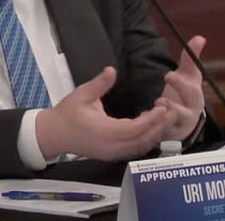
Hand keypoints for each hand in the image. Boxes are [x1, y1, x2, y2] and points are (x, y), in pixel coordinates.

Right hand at [35, 66, 172, 160]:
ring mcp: (112, 153)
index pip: (136, 128)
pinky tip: (149, 126)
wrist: (53, 134)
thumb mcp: (81, 94)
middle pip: (143, 140)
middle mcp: (112, 146)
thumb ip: (99, 84)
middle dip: (159, 126)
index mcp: (106, 132)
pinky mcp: (111, 155)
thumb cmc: (67, 113)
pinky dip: (145, 138)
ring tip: (163, 117)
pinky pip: (134, 149)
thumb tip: (112, 70)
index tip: (163, 106)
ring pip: (140, 146)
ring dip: (153, 133)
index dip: (152, 119)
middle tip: (170, 110)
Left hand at [155, 35, 206, 140]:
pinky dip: (152, 127)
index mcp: (194, 97)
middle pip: (184, 112)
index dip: (181, 84)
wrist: (186, 117)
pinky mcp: (168, 134)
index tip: (168, 75)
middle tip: (159, 100)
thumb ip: (191, 57)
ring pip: (172, 126)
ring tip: (152, 112)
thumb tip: (199, 38)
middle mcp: (189, 113)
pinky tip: (143, 119)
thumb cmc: (187, 92)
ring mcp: (179, 125)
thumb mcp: (189, 74)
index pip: (191, 91)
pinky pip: (160, 133)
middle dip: (173, 106)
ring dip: (163, 120)